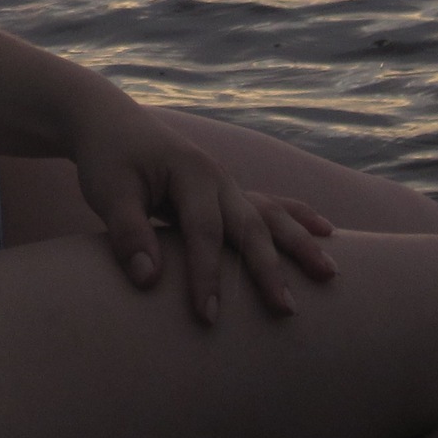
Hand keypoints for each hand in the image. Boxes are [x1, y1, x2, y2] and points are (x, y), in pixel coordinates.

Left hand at [63, 91, 338, 323]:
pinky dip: (298, 217)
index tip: (207, 316)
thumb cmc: (107, 159)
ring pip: (270, 214)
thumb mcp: (107, 192)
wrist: (110, 121)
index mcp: (189, 173)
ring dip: (299, 243)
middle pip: (250, 224)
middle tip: (286, 309)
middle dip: (268, 268)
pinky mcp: (226, 190)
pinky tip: (327, 232)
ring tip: (329, 273)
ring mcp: (226, 182)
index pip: (203, 232)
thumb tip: (148, 280)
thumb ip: (127, 233)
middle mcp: (217, 177)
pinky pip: (270, 203)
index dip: (206, 275)